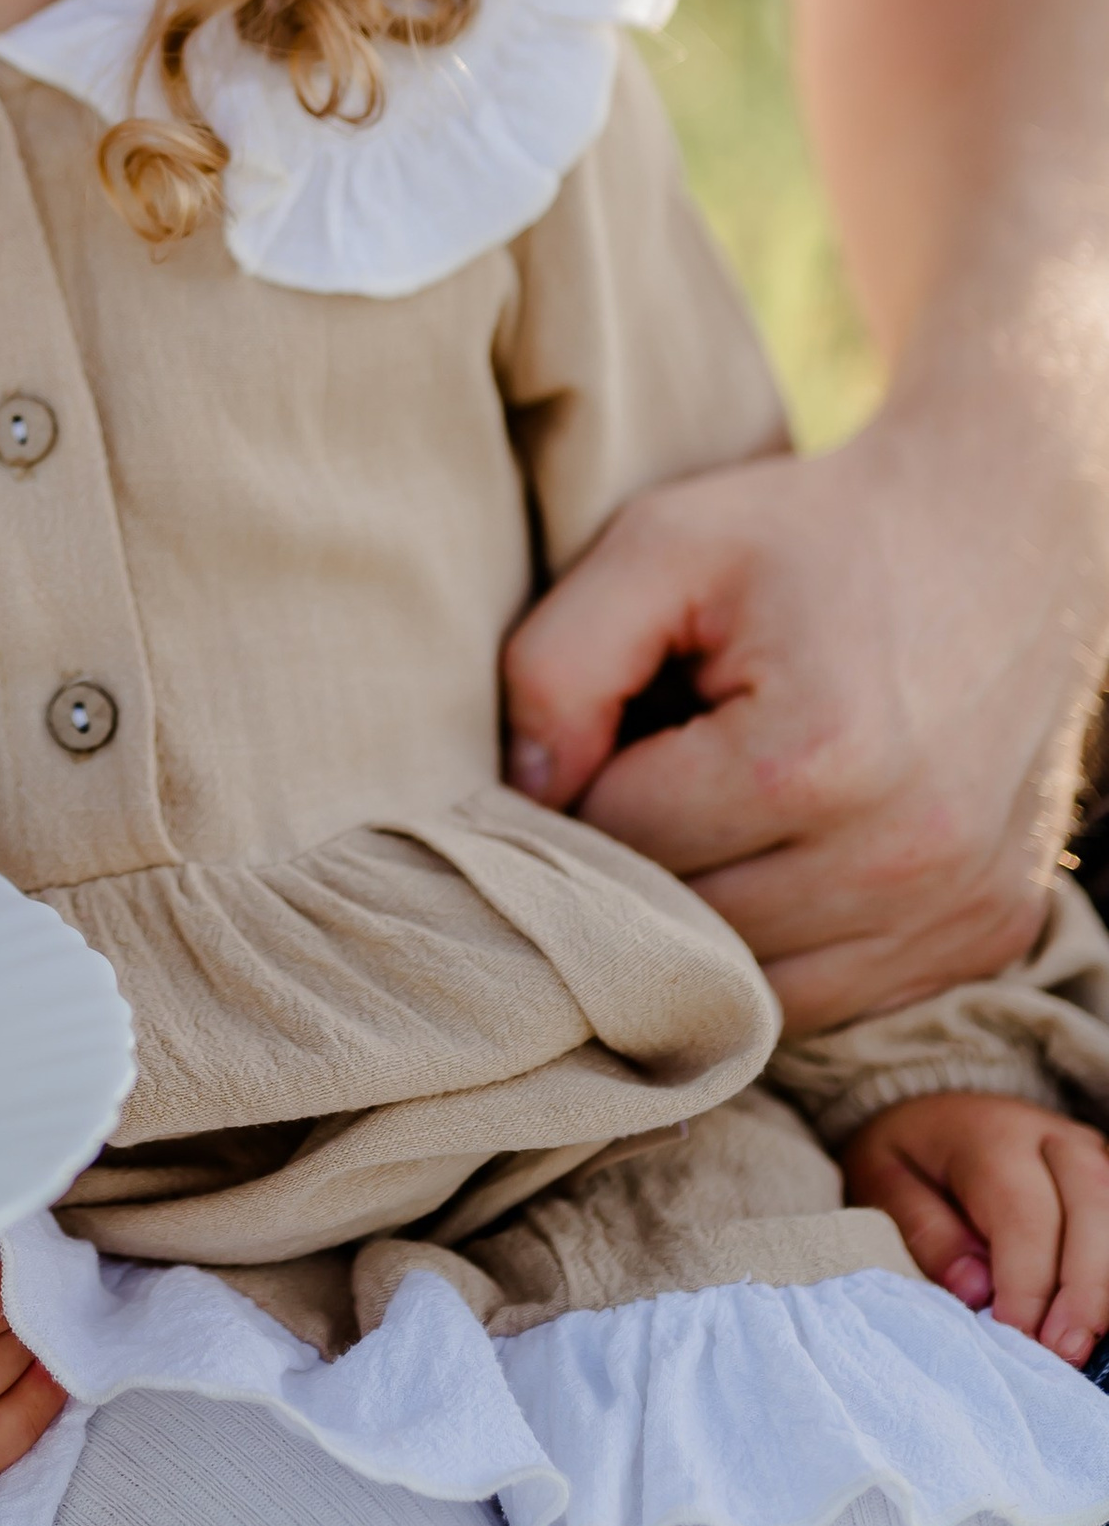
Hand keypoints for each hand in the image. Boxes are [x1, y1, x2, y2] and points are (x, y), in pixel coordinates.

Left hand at [502, 418, 1080, 1033]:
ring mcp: (957, 908)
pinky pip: (835, 997)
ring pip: (753, 984)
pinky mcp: (990, 934)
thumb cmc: (814, 536)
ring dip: (707, 915)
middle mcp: (902, 856)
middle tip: (651, 772)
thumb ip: (557, 663)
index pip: (619, 837)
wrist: (1004, 528)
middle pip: (684, 924)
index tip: (607, 731)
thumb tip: (522, 792)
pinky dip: (786, 948)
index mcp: (816, 758)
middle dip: (640, 857)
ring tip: (714, 812)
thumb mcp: (661, 546)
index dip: (584, 783)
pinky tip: (780, 857)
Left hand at [840, 1093, 1108, 1366]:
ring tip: (1084, 1346)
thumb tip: (976, 1290)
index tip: (1013, 1336)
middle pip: (1091, 1209)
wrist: (935, 1115)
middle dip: (1083, 1289)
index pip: (1023, 1214)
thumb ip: (926, 1232)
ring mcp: (1090, 1156)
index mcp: (991, 1135)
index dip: (1025, 1283)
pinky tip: (1098, 1319)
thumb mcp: (883, 1180)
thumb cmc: (910, 1158)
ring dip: (1106, 1286)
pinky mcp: (1107, 1179)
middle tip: (1063, 1354)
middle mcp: (1053, 1140)